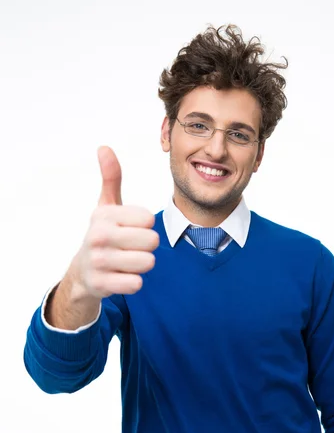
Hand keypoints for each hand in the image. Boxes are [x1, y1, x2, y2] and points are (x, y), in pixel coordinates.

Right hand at [74, 146, 158, 298]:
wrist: (82, 272)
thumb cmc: (103, 235)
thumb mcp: (106, 207)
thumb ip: (111, 178)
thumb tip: (104, 147)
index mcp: (104, 214)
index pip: (149, 219)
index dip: (145, 226)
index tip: (130, 229)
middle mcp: (98, 236)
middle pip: (152, 241)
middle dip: (147, 247)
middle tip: (131, 248)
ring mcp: (98, 262)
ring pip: (147, 263)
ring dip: (142, 265)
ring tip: (126, 262)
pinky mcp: (101, 284)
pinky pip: (137, 284)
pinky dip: (133, 282)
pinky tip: (120, 276)